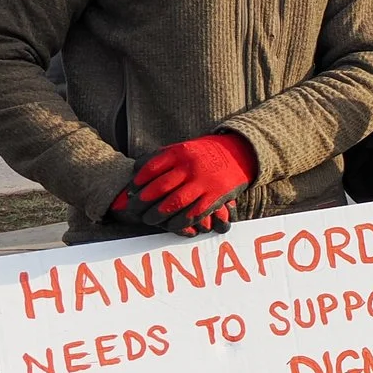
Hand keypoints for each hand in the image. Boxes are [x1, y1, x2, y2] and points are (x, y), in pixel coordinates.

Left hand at [119, 132, 256, 234]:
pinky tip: (171, 225)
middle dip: (143, 201)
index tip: (131, 191)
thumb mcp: (184, 147)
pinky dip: (179, 222)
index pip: (151, 169)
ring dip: (158, 215)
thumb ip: (162, 157)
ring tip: (148, 220)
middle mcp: (191, 166)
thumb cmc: (205, 153)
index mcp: (180, 152)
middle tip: (133, 210)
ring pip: (174, 203)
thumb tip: (135, 171)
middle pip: (159, 187)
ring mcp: (204, 181)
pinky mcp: (216, 195)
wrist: (241, 153)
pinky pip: (194, 213)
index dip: (138, 182)